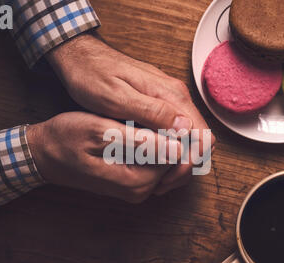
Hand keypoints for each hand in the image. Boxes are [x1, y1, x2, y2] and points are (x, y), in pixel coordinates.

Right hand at [26, 112, 181, 202]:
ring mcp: (137, 188)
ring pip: (165, 158)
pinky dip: (151, 143)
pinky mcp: (133, 181)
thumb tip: (177, 147)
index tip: (155, 111)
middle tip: (143, 113)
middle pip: (174, 159)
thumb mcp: (100, 132)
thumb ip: (140, 142)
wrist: (44, 154)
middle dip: (168, 133)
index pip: (176, 155)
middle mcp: (141, 191)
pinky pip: (154, 160)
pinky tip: (134, 128)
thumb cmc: (66, 139)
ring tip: (136, 119)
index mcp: (136, 181)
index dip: (173, 130)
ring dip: (159, 137)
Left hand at [46, 33, 215, 193]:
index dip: (189, 162)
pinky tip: (152, 160)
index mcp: (171, 95)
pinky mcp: (160, 102)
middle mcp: (176, 96)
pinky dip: (170, 150)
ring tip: (157, 178)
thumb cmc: (92, 76)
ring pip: (190, 137)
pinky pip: (176, 130)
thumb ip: (152, 111)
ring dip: (179, 160)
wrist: (82, 57)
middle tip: (162, 184)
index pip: (202, 135)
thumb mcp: (116, 97)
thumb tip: (185, 128)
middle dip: (186, 165)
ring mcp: (169, 99)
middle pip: (201, 138)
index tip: (167, 178)